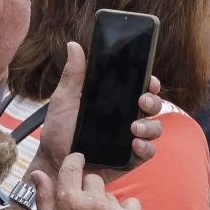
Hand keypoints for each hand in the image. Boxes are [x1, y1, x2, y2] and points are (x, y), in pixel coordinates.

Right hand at [31, 153, 141, 209]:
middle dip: (88, 189)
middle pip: (93, 179)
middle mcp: (94, 203)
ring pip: (111, 194)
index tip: (78, 160)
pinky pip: (131, 202)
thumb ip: (45, 197)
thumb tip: (39, 174)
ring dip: (105, 204)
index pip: (73, 166)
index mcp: (70, 202)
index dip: (75, 161)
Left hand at [32, 42, 162, 184]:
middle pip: (153, 105)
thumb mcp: (64, 100)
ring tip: (135, 128)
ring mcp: (131, 138)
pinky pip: (149, 152)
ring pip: (155, 128)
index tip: (148, 80)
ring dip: (150, 126)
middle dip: (153, 101)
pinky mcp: (131, 159)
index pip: (141, 88)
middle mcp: (127, 118)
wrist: (54, 164)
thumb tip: (74, 45)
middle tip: (141, 102)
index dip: (150, 82)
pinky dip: (146, 148)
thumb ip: (73, 75)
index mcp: (115, 102)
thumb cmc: (59, 132)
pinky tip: (135, 145)